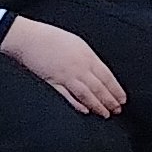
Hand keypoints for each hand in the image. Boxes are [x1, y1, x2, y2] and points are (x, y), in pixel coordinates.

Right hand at [0, 17, 125, 116]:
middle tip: (117, 110)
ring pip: (86, 94)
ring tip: (105, 114)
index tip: (122, 99)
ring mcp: (66, 76)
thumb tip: (98, 72)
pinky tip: (85, 111)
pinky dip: (77, 104)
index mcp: (88, 56)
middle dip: (109, 100)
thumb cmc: (52, 38)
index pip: (107, 77)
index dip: (116, 90)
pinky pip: (67, 96)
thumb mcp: (77, 44)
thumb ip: (88, 59)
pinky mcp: (52, 82)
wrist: (29, 38)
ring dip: (97, 105)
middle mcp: (79, 67)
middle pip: (99, 87)